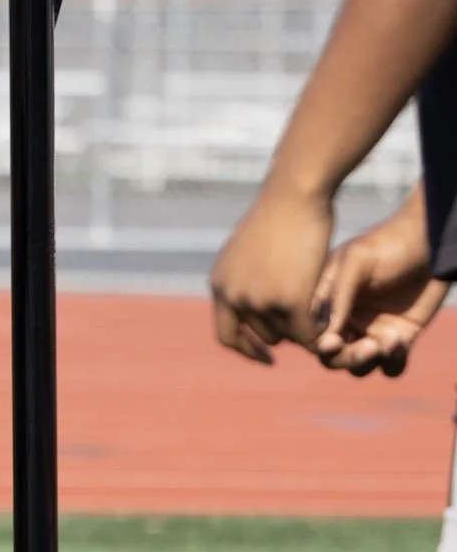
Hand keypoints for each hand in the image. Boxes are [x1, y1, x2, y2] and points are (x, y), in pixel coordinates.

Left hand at [209, 183, 335, 361]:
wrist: (294, 194)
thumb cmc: (279, 214)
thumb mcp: (249, 248)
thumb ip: (244, 277)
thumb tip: (247, 297)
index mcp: (220, 286)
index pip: (226, 335)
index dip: (247, 350)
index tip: (266, 357)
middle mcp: (234, 297)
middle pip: (261, 335)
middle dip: (284, 333)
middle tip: (307, 324)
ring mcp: (259, 301)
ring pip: (286, 334)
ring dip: (303, 328)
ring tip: (320, 314)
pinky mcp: (289, 301)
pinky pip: (306, 332)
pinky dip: (318, 332)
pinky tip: (330, 322)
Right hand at [311, 191, 446, 376]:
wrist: (431, 241)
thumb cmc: (388, 244)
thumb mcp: (355, 262)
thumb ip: (336, 296)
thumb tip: (324, 336)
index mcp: (326, 304)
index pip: (310, 334)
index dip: (317, 344)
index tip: (332, 341)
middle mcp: (345, 321)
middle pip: (331, 357)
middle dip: (345, 358)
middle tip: (367, 347)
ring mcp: (372, 331)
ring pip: (357, 367)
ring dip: (367, 362)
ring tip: (388, 341)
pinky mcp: (400, 338)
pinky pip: (390, 367)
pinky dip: (393, 363)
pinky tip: (400, 342)